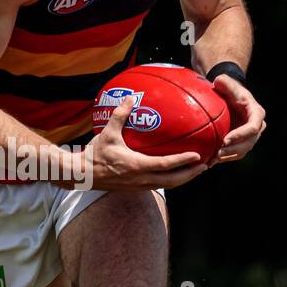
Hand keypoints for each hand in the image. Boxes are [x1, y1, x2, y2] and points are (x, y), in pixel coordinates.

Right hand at [83, 96, 206, 190]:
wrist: (82, 174)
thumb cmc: (95, 154)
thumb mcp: (107, 133)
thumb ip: (120, 115)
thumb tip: (131, 97)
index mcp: (136, 166)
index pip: (165, 165)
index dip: (183, 161)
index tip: (197, 155)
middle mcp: (141, 179)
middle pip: (173, 181)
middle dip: (191, 174)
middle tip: (205, 165)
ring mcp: (139, 186)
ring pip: (167, 185)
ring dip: (183, 179)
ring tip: (196, 170)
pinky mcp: (136, 188)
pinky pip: (159, 185)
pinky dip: (171, 180)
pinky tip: (176, 173)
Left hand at [211, 74, 266, 162]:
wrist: (229, 97)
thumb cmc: (227, 88)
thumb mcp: (225, 81)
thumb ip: (223, 81)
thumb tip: (217, 82)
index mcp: (256, 112)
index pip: (252, 127)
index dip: (241, 135)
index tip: (225, 140)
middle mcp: (257, 126)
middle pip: (249, 142)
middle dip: (234, 149)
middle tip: (218, 153)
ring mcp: (250, 136)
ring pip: (242, 151)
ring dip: (229, 156)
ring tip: (213, 159)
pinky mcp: (242, 142)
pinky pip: (235, 153)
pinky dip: (224, 158)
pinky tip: (210, 162)